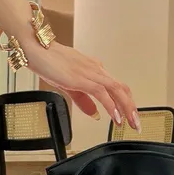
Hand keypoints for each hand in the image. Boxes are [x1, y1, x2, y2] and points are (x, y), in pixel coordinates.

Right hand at [23, 41, 140, 132]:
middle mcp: (97, 70)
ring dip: (126, 108)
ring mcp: (91, 73)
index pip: (117, 88)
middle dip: (131, 108)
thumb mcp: (68, 86)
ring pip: (117, 90)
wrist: (37, 50)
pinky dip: (111, 105)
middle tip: (136, 124)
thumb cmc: (49, 62)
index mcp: (94, 70)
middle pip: (122, 89)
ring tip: (130, 123)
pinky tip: (115, 116)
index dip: (126, 103)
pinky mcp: (82, 78)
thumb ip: (83, 100)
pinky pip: (102, 93)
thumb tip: (95, 113)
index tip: (129, 116)